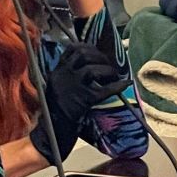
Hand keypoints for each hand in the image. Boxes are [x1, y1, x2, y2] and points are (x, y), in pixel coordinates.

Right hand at [29, 43, 129, 160]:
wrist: (51, 129)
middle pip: (83, 55)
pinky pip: (104, 90)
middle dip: (100, 57)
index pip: (72, 49)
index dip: (88, 47)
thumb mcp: (56, 86)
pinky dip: (117, 86)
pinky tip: (125, 84)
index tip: (96, 52)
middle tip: (108, 65)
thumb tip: (88, 66)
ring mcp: (73, 87)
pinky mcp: (83, 100)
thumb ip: (67, 75)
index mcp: (58, 71)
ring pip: (93, 69)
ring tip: (115, 75)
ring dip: (108, 70)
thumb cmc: (55, 110)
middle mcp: (64, 75)